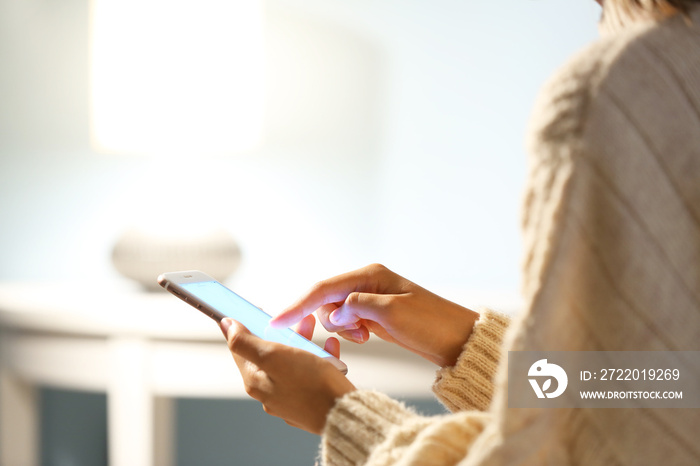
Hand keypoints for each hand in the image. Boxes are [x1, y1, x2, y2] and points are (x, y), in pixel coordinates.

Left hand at [220, 317, 354, 433]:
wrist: (344, 413)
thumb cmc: (311, 385)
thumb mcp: (273, 356)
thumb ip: (245, 342)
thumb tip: (226, 326)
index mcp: (256, 382)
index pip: (241, 349)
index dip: (245, 326)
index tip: (253, 311)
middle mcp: (270, 392)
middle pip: (269, 354)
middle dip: (281, 332)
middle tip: (293, 318)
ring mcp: (291, 398)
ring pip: (292, 361)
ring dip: (302, 342)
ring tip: (313, 327)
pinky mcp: (311, 400)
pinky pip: (311, 372)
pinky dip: (319, 357)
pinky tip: (328, 347)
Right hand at [270, 263, 478, 367]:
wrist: (459, 340)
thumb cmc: (432, 324)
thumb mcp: (392, 313)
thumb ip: (357, 307)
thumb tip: (334, 312)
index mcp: (369, 276)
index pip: (323, 288)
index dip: (298, 305)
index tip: (276, 322)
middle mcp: (367, 284)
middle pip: (327, 300)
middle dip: (329, 320)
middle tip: (354, 335)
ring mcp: (371, 300)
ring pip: (336, 314)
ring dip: (342, 329)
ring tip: (366, 337)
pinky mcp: (375, 316)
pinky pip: (349, 323)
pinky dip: (351, 333)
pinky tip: (367, 338)